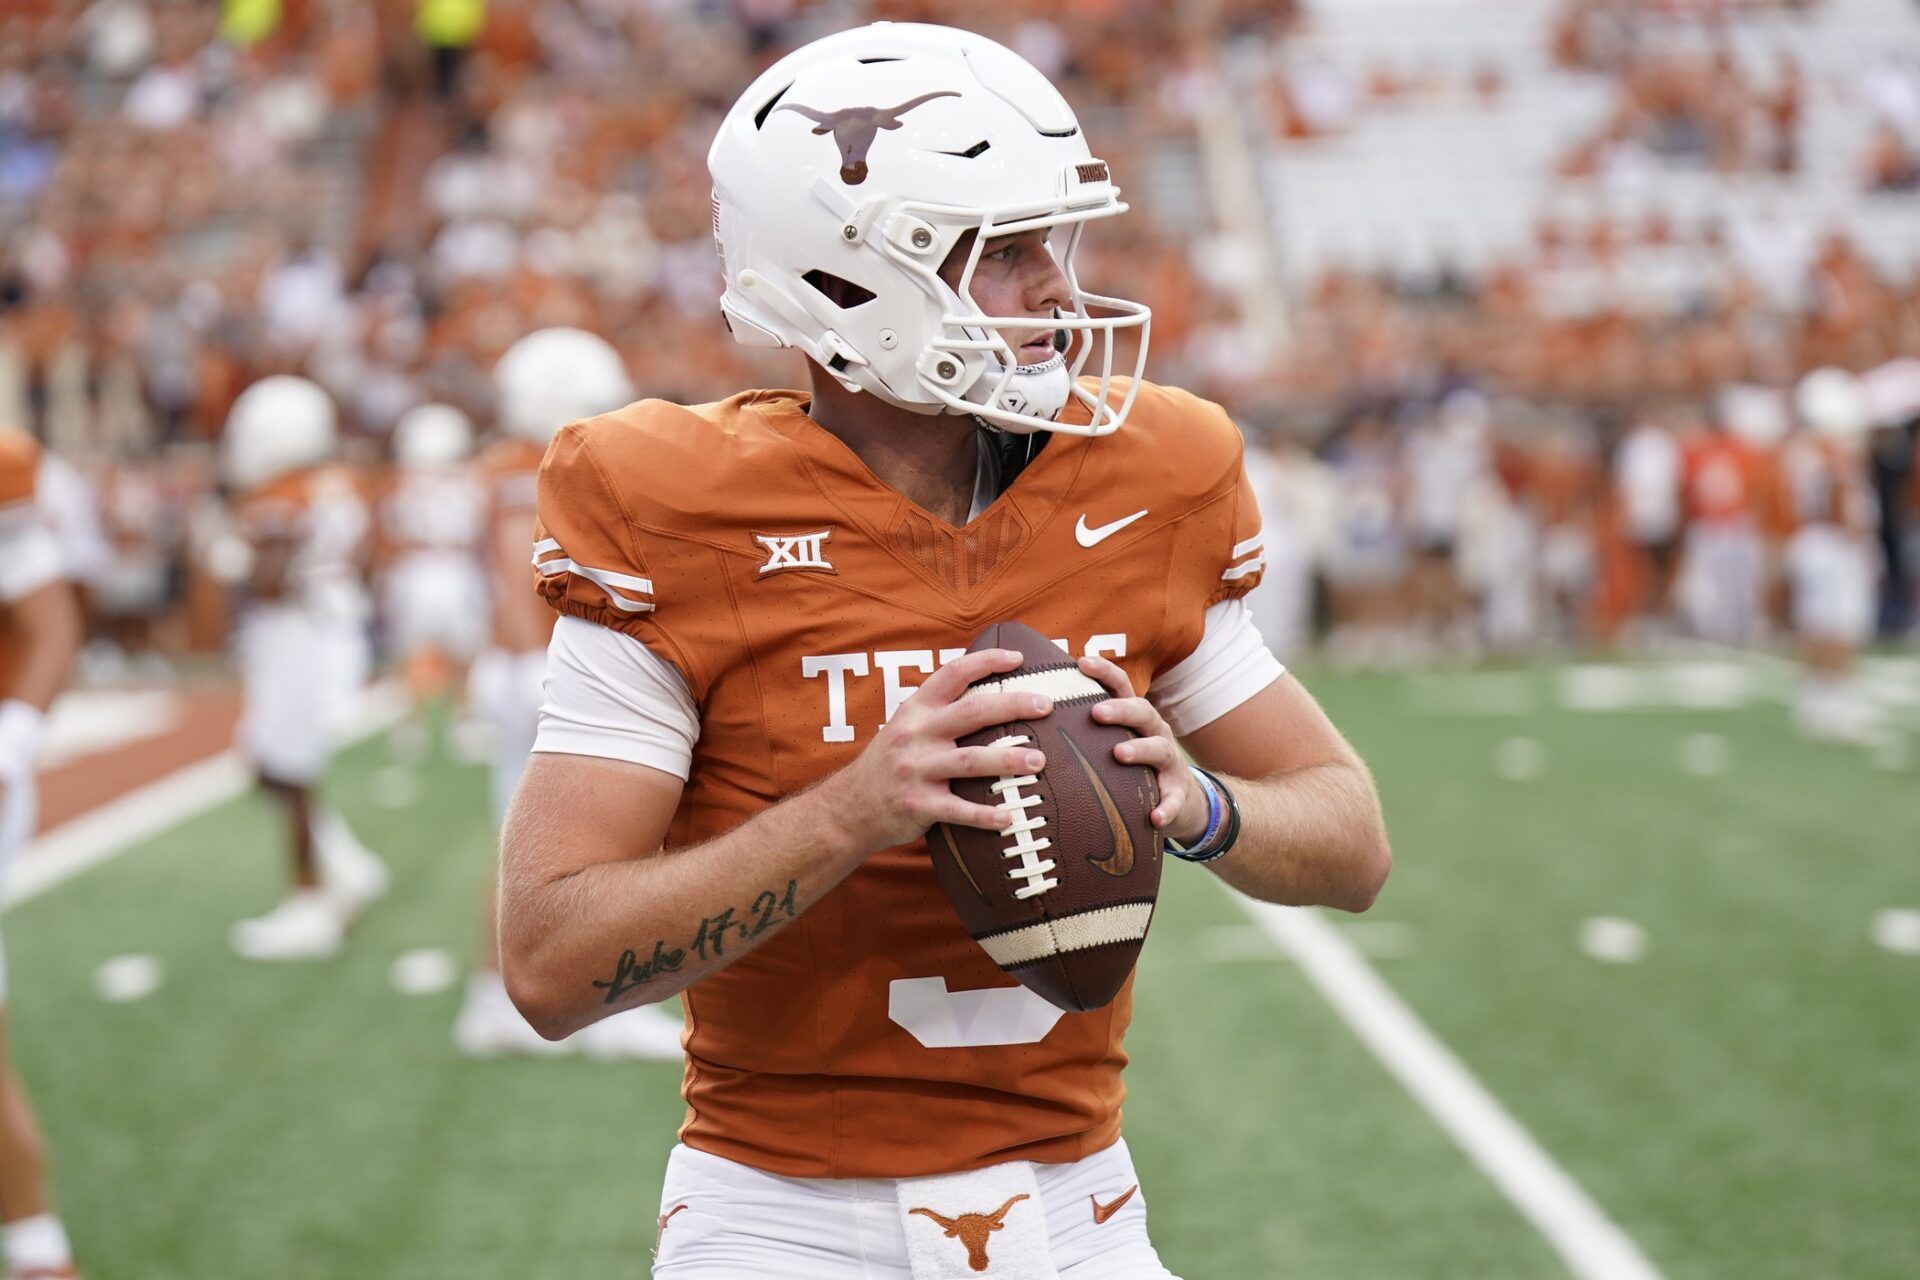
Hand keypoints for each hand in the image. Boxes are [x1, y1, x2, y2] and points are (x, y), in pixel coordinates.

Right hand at [831, 648, 1053, 851]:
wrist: (850, 806)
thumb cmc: (890, 763)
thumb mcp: (906, 726)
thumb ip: (939, 710)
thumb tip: (990, 693)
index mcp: (916, 710)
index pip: (953, 674)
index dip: (986, 662)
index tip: (1017, 658)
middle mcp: (916, 734)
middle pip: (972, 712)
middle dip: (1013, 705)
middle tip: (1046, 705)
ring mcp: (916, 770)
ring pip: (971, 760)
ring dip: (1009, 760)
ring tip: (1040, 761)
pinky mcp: (918, 804)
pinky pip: (958, 810)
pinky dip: (985, 815)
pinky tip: (1010, 817)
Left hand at [1077, 655, 1205, 842]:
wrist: (1178, 799)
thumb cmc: (1132, 764)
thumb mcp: (1113, 740)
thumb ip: (1085, 727)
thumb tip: (1031, 710)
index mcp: (1135, 717)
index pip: (1121, 686)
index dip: (1104, 672)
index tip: (1081, 662)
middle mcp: (1155, 732)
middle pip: (1143, 711)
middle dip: (1121, 709)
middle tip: (1096, 712)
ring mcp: (1169, 762)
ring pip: (1160, 749)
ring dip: (1140, 749)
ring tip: (1118, 754)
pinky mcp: (1178, 792)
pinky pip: (1175, 800)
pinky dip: (1167, 808)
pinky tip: (1154, 818)